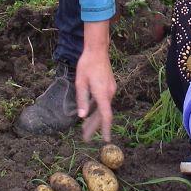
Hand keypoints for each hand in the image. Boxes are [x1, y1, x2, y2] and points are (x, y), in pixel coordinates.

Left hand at [76, 21, 116, 141]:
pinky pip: (103, 102)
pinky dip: (96, 110)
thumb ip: (82, 100)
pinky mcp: (108, 86)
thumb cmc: (87, 65)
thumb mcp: (80, 82)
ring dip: (94, 119)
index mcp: (102, 94)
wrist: (97, 50)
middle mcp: (109, 93)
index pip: (106, 116)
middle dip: (94, 127)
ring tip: (85, 129)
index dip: (106, 129)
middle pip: (103, 115)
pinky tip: (88, 114)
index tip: (106, 140)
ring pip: (103, 108)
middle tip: (85, 138)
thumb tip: (82, 117)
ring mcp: (110, 90)